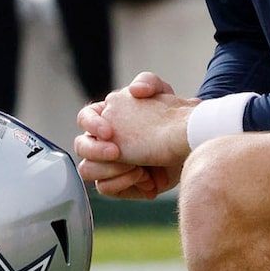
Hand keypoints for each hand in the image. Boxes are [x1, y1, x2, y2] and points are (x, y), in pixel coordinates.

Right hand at [72, 69, 193, 196]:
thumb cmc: (171, 118)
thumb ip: (148, 82)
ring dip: (109, 170)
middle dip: (96, 151)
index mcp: (105, 117)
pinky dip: (123, 184)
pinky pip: (106, 188)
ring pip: (87, 170)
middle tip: (117, 152)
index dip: (91, 125)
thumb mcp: (163, 93)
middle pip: (81, 146)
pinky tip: (146, 180)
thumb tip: (134, 90)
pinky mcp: (117, 183)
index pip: (84, 118)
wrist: (188, 146)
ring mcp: (107, 165)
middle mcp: (101, 142)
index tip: (109, 132)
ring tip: (138, 169)